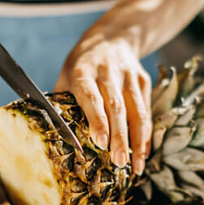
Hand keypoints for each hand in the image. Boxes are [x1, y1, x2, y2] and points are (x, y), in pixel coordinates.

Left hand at [55, 37, 151, 175]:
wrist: (112, 38)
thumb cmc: (82, 64)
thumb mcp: (66, 76)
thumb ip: (63, 102)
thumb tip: (56, 135)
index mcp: (84, 71)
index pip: (92, 97)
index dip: (97, 120)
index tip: (101, 142)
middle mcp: (108, 72)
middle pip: (116, 107)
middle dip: (119, 136)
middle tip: (119, 163)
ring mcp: (129, 76)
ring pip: (137, 110)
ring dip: (138, 140)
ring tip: (136, 166)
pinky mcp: (143, 81)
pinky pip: (146, 110)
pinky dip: (146, 133)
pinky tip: (143, 153)